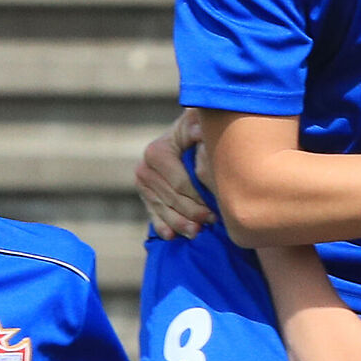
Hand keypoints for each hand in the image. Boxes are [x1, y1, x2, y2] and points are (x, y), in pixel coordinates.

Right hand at [134, 108, 212, 239]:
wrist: (188, 136)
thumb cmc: (198, 130)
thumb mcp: (198, 124)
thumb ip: (198, 125)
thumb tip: (199, 132)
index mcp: (157, 152)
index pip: (180, 183)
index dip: (199, 196)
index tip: (217, 205)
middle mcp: (144, 168)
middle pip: (172, 199)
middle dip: (193, 212)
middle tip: (213, 220)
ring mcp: (143, 185)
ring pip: (165, 211)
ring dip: (182, 224)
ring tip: (198, 232)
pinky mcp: (145, 197)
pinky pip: (154, 217)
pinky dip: (164, 227)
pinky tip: (173, 236)